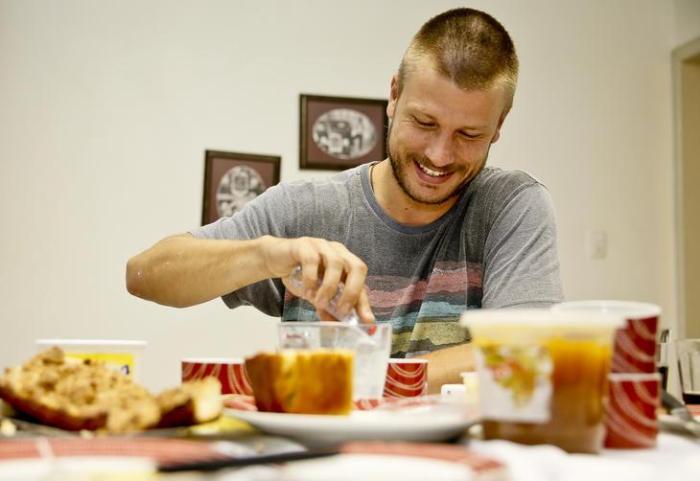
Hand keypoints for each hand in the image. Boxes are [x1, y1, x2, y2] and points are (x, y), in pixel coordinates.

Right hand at [260, 236, 374, 322]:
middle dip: (352, 291)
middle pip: (356, 267)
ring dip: (330, 287)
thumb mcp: (316, 294)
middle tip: (342, 310)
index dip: (364, 301)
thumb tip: (335, 325)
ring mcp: (322, 246)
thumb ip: (327, 307)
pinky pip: (312, 260)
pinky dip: (311, 278)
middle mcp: (338, 252)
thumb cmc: (299, 274)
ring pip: (336, 263)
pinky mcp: (304, 245)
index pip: (361, 281)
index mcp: (345, 262)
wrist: (274, 259)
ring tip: (319, 303)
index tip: (367, 320)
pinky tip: (306, 291)